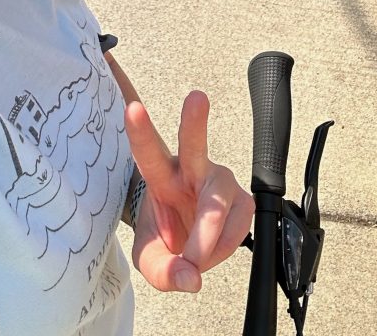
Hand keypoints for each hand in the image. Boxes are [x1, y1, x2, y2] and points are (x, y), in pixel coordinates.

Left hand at [125, 90, 253, 293]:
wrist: (188, 240)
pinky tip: (211, 252)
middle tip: (196, 98)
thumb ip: (163, 271)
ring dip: (205, 240)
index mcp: (159, 173)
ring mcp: (219, 181)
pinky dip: (222, 249)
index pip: (147, 151)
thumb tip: (191, 278)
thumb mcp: (150, 257)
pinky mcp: (244, 199)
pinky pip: (239, 228)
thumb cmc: (165, 234)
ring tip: (194, 260)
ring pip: (218, 205)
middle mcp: (191, 169)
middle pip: (193, 143)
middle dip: (194, 120)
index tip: (132, 108)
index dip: (140, 130)